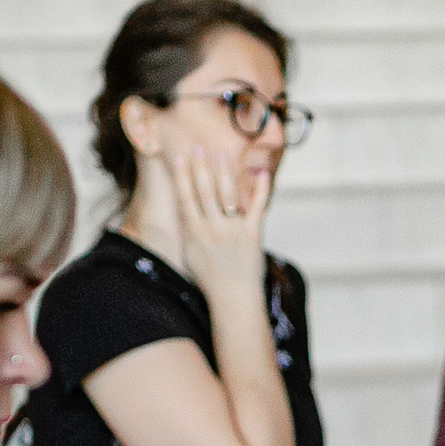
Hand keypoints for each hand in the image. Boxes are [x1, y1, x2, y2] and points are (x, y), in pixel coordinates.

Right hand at [166, 148, 266, 299]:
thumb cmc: (209, 279)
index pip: (186, 197)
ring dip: (223, 172)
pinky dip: (261, 189)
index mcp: (194, 232)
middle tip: (199, 146)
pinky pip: (257, 206)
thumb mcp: (189, 254)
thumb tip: (183, 207)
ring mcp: (233, 230)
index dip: (184, 175)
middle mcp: (211, 228)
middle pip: (204, 190)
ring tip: (220, 155)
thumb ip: (187, 230)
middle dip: (201, 166)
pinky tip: (262, 172)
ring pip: (226, 194)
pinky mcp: (252, 234)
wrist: (233, 298)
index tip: (182, 157)